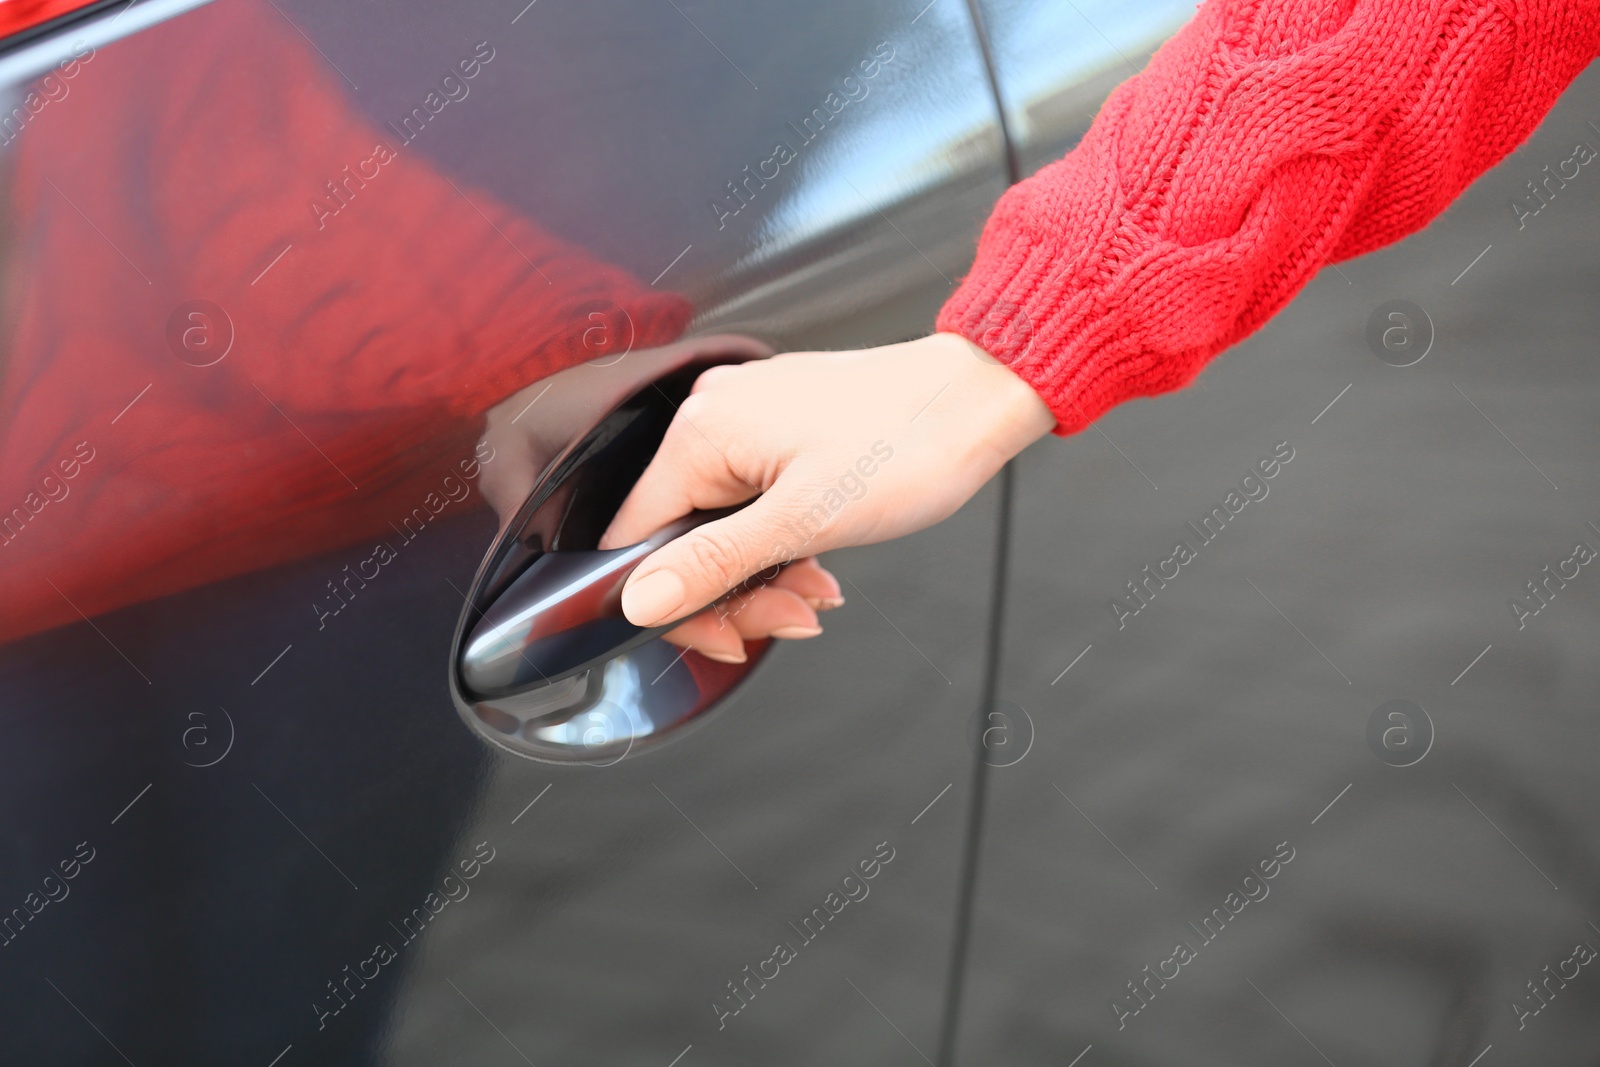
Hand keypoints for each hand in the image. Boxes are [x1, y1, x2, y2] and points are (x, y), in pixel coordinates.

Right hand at [598, 332, 1055, 661]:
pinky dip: (782, 540)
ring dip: (765, 574)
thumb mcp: (805, 522)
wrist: (978, 398)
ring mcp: (746, 417)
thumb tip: (639, 600)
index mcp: (701, 434)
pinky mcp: (778, 425)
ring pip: (722, 525)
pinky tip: (819, 562)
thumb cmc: (910, 444)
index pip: (637, 541)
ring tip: (818, 590)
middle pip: (681, 537)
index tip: (730, 634)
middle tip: (792, 615)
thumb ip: (714, 564)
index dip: (676, 602)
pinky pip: (753, 500)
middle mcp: (713, 416)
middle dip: (735, 592)